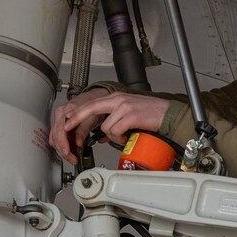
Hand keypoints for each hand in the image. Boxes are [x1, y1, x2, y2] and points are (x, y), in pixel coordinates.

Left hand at [49, 89, 172, 162]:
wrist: (169, 114)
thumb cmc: (151, 115)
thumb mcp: (129, 115)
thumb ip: (115, 121)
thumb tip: (104, 135)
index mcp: (116, 98)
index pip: (92, 103)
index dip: (78, 112)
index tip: (67, 119)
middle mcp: (118, 100)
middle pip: (91, 107)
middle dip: (77, 119)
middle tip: (68, 127)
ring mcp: (124, 107)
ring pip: (106, 126)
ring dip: (113, 136)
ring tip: (124, 135)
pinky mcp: (131, 115)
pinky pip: (116, 131)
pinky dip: (121, 138)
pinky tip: (128, 136)